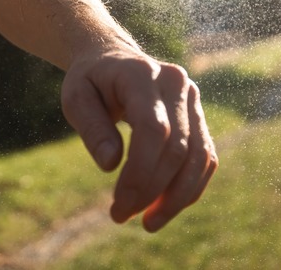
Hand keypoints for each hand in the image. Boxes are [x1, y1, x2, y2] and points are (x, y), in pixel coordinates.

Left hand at [61, 47, 217, 231]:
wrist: (112, 58)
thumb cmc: (90, 81)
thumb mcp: (76, 98)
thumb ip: (92, 128)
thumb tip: (111, 165)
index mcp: (142, 74)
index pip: (154, 129)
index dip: (140, 173)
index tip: (118, 205)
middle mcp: (176, 83)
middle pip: (177, 147)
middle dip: (152, 190)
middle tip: (120, 216)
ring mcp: (193, 99)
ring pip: (199, 156)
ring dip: (177, 197)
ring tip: (148, 223)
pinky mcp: (199, 116)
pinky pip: (205, 157)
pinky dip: (189, 187)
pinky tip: (164, 207)